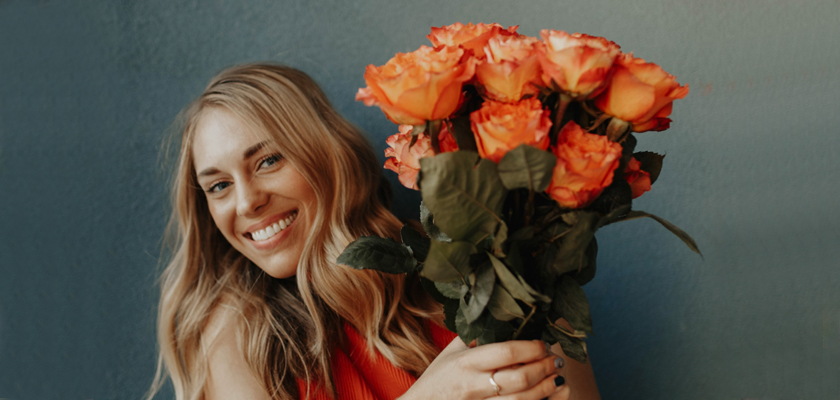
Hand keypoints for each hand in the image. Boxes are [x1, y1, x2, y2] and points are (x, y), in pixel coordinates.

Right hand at [400, 337, 569, 399]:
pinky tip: (547, 395)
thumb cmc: (437, 377)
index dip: (531, 348)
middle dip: (543, 368)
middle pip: (519, 378)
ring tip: (556, 377)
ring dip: (545, 388)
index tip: (543, 344)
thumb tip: (503, 318)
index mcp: (466, 362)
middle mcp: (473, 385)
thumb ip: (475, 336)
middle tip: (556, 360)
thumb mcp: (451, 352)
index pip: (506, 352)